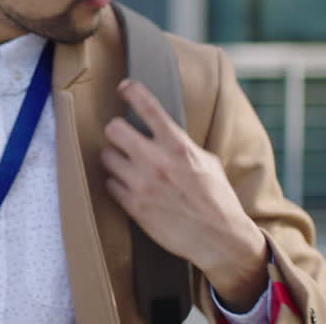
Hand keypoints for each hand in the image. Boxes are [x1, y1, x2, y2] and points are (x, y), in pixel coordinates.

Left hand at [101, 79, 268, 311]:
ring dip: (114, 158)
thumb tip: (165, 131)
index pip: (148, 106)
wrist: (219, 237)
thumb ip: (181, 144)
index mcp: (178, 145)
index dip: (132, 91)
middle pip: (113, 129)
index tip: (124, 87)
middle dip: (116, 130)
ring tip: (126, 164)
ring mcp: (142, 184)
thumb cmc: (216, 198)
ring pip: (107, 156)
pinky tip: (129, 186)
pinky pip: (110, 183)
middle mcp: (156, 161)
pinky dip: (117, 183)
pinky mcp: (134, 206)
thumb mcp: (207, 161)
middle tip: (121, 136)